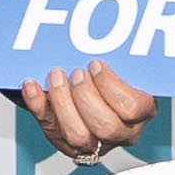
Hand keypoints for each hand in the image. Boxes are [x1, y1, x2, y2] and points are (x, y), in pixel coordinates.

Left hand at [15, 62, 155, 161]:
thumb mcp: (127, 65)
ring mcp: (94, 143)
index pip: (132, 108)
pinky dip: (38, 105)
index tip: (96, 64)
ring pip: (77, 135)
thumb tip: (116, 30)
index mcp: (142, 112)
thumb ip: (123, 57)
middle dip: (86, 96)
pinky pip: (50, 129)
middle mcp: (121, 133)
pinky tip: (32, 86)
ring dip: (62, 101)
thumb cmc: (112, 77)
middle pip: (106, 127)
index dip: (111, 86)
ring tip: (56, 75)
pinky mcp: (66, 144)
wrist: (87, 89)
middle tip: (77, 72)